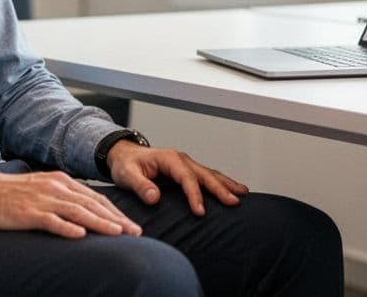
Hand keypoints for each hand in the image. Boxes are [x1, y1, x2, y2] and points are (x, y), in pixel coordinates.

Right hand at [0, 169, 142, 238]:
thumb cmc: (11, 195)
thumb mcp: (42, 190)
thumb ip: (63, 198)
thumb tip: (85, 214)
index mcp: (61, 181)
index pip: (95, 198)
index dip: (115, 212)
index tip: (131, 225)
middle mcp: (55, 187)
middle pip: (92, 204)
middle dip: (116, 219)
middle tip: (134, 232)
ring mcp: (42, 199)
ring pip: (77, 212)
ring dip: (99, 223)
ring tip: (117, 233)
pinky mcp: (28, 212)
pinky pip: (51, 221)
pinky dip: (67, 228)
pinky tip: (80, 235)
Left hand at [106, 142, 248, 215]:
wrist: (124, 155)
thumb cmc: (126, 164)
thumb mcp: (127, 175)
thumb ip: (139, 185)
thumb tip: (153, 197)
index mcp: (168, 158)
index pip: (186, 177)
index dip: (194, 194)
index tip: (200, 211)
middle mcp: (180, 159)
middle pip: (204, 174)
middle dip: (220, 188)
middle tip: (233, 202)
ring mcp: (185, 164)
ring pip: (210, 173)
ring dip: (226, 183)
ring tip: (243, 193)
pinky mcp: (186, 171)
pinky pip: (207, 176)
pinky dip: (221, 182)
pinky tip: (232, 189)